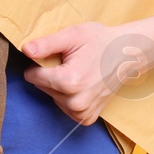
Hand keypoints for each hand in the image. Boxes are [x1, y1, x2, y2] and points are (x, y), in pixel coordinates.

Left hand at [20, 22, 153, 126]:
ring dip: (60, 87)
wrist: (128, 54)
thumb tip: (25, 50)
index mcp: (68, 82)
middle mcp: (75, 102)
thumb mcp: (73, 35)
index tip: (59, 56)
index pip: (32, 76)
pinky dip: (70, 97)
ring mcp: (82, 113)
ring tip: (80, 73)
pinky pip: (65, 108)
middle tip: (73, 63)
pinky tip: (83, 86)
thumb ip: (47, 44)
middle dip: (52, 75)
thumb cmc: (101, 41)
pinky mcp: (87, 118)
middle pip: (42, 88)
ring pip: (53, 98)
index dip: (41, 64)